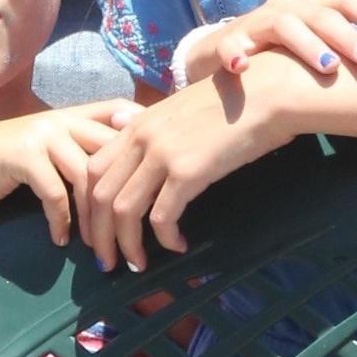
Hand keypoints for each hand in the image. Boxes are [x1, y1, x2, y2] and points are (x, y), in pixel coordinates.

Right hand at [0, 101, 137, 247]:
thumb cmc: (17, 157)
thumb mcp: (54, 146)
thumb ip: (84, 149)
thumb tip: (128, 175)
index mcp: (75, 114)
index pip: (118, 109)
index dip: (144, 126)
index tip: (166, 154)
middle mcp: (64, 119)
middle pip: (109, 150)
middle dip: (125, 193)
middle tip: (137, 231)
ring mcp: (44, 135)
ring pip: (86, 176)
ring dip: (95, 218)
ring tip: (100, 247)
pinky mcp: (25, 155)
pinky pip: (55, 193)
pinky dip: (61, 220)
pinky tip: (61, 239)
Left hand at [84, 69, 293, 270]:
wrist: (267, 91)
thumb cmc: (231, 98)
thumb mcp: (180, 108)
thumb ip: (149, 124)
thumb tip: (120, 126)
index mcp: (137, 124)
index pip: (92, 169)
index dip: (89, 206)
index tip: (98, 232)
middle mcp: (141, 138)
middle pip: (100, 196)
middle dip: (99, 236)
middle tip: (108, 262)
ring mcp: (162, 154)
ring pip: (124, 211)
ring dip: (128, 245)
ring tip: (139, 265)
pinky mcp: (188, 171)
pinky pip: (162, 217)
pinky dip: (165, 239)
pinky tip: (178, 245)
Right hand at [181, 0, 356, 83]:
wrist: (222, 55)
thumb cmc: (280, 55)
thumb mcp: (312, 49)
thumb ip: (342, 54)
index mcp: (312, 8)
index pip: (345, 2)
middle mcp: (286, 8)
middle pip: (319, 14)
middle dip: (345, 36)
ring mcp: (255, 23)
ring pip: (283, 24)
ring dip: (307, 44)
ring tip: (328, 67)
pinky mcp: (226, 42)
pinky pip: (228, 46)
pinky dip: (236, 54)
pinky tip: (245, 68)